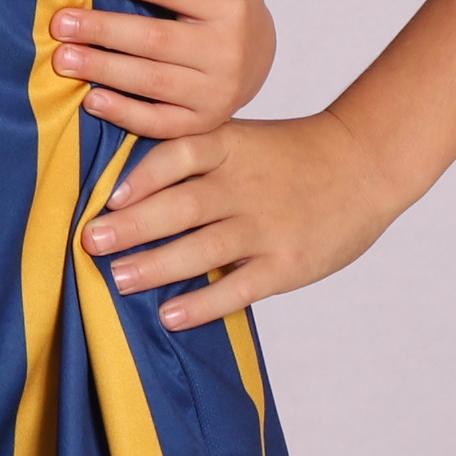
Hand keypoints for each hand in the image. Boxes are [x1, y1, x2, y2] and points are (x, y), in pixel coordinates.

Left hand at [55, 0, 275, 141]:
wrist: (263, 63)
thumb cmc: (233, 1)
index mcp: (230, 3)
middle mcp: (226, 49)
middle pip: (156, 39)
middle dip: (103, 30)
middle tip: (59, 23)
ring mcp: (215, 91)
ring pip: (152, 82)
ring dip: (103, 70)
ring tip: (61, 59)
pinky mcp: (202, 123)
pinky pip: (159, 122)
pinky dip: (125, 114)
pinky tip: (91, 99)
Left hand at [84, 110, 406, 330]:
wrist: (365, 165)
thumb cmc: (289, 155)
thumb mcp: (242, 139)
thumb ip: (194, 156)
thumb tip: (123, 186)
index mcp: (230, 147)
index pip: (179, 153)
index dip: (142, 175)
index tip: (108, 196)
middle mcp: (245, 185)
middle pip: (183, 204)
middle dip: (134, 224)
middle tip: (90, 240)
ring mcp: (267, 225)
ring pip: (205, 247)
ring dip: (158, 265)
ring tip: (118, 279)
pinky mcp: (287, 263)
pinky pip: (240, 286)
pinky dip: (204, 303)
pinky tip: (171, 316)